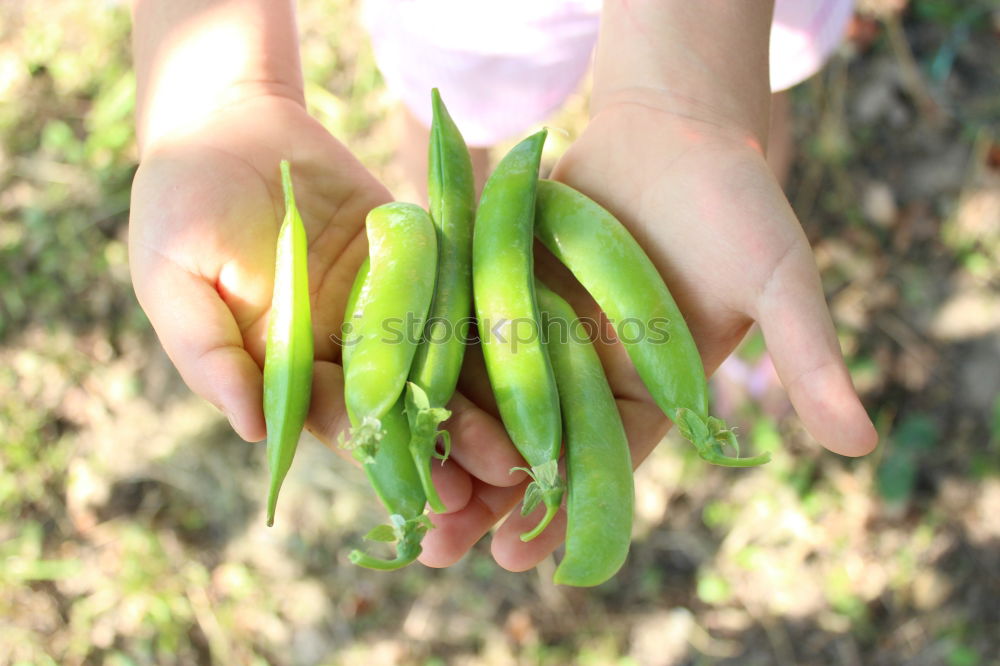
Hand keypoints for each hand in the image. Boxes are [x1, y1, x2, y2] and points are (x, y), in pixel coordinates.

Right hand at [130, 94, 528, 525]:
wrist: (231, 125)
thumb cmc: (181, 204)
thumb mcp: (174, 278)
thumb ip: (208, 353)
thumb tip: (252, 430)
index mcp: (290, 367)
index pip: (344, 422)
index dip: (391, 458)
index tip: (438, 499)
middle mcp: (346, 345)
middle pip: (408, 402)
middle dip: (455, 441)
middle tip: (507, 477)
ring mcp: (387, 301)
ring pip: (443, 357)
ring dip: (487, 395)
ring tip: (536, 432)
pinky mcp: (417, 255)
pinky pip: (458, 288)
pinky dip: (494, 319)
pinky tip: (539, 348)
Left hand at [418, 95, 877, 571]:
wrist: (674, 126)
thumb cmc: (735, 202)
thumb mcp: (779, 279)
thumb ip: (809, 357)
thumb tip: (864, 444)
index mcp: (648, 389)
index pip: (603, 464)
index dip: (565, 512)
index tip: (528, 560)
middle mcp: (586, 370)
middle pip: (533, 447)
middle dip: (489, 499)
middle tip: (444, 550)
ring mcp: (538, 329)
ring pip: (484, 401)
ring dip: (445, 448)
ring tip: (405, 500)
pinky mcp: (499, 285)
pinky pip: (459, 332)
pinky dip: (426, 368)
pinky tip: (385, 404)